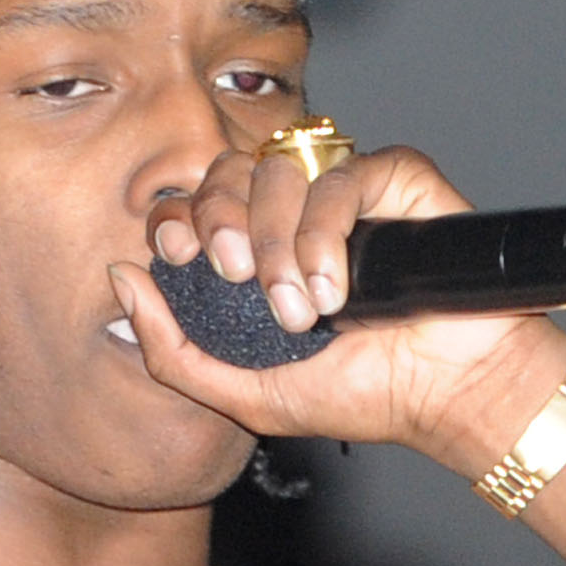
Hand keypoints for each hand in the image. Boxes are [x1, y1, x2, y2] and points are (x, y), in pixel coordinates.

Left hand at [109, 141, 565, 474]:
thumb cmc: (359, 396)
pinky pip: (341, 175)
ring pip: (281, 169)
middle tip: (238, 277)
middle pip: (229, 170)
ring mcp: (346, 192)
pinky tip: (337, 292)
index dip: (179, 216)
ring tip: (304, 311)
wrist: (444, 396)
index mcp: (257, 252)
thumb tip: (120, 278)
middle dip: (222, 221)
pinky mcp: (396, 178)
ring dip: (279, 244)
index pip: (198, 202)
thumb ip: (171, 349)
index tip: (183, 256)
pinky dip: (326, 235)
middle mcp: (297, 214)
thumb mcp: (243, 394)